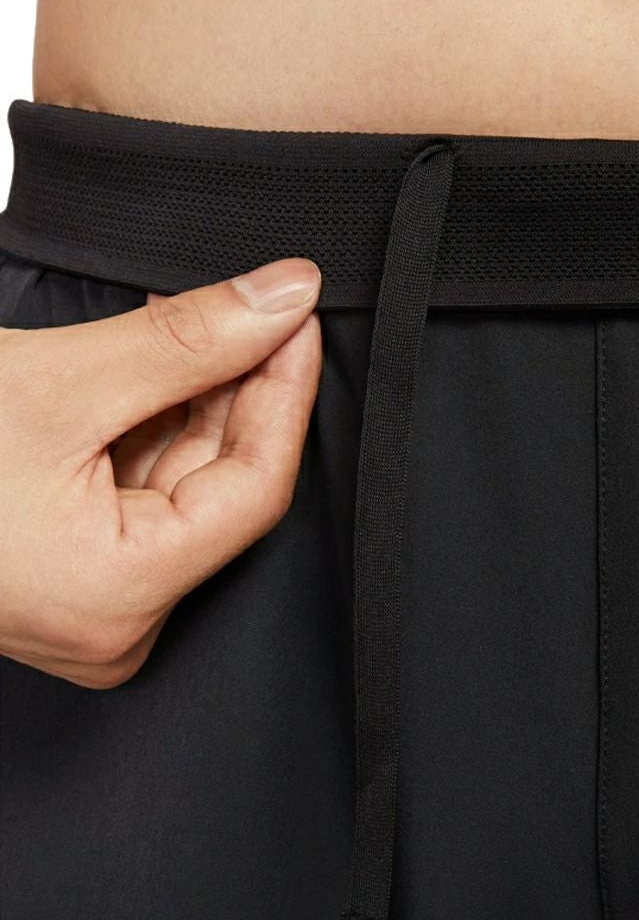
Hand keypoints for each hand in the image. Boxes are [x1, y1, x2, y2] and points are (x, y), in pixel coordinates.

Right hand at [0, 258, 321, 687]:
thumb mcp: (57, 383)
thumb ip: (186, 343)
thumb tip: (286, 296)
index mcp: (119, 598)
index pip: (257, 493)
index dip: (286, 397)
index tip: (300, 318)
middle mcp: (117, 623)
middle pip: (224, 489)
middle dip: (243, 391)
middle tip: (261, 307)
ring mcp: (95, 607)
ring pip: (185, 488)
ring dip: (200, 403)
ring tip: (202, 325)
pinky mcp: (75, 581)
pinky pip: (143, 498)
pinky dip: (157, 430)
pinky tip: (163, 370)